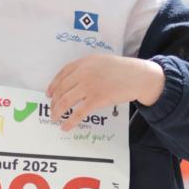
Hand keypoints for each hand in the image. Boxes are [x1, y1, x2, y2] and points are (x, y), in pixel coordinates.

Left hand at [46, 55, 164, 130]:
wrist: (139, 76)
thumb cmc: (123, 70)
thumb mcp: (102, 62)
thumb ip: (87, 68)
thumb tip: (74, 82)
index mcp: (84, 62)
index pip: (62, 74)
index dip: (53, 86)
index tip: (49, 94)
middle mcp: (83, 73)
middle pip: (61, 89)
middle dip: (54, 102)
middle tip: (52, 110)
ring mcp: (89, 86)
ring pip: (66, 101)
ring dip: (57, 112)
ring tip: (54, 118)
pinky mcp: (97, 99)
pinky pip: (78, 113)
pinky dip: (70, 121)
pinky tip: (66, 126)